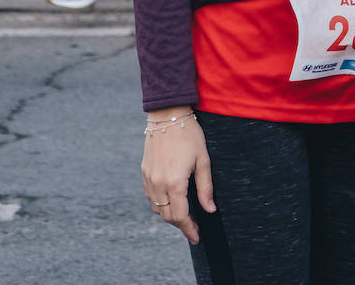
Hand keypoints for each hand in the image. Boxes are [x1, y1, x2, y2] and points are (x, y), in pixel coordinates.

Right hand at [141, 106, 214, 243]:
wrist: (167, 115)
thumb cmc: (190, 135)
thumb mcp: (204, 160)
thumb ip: (205, 188)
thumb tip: (210, 210)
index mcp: (174, 183)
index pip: (180, 216)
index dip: (188, 229)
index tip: (196, 237)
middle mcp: (158, 184)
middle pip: (167, 216)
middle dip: (181, 224)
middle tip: (194, 227)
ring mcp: (149, 178)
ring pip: (157, 208)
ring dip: (169, 215)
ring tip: (184, 215)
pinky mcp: (144, 172)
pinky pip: (151, 196)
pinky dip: (160, 204)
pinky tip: (171, 200)